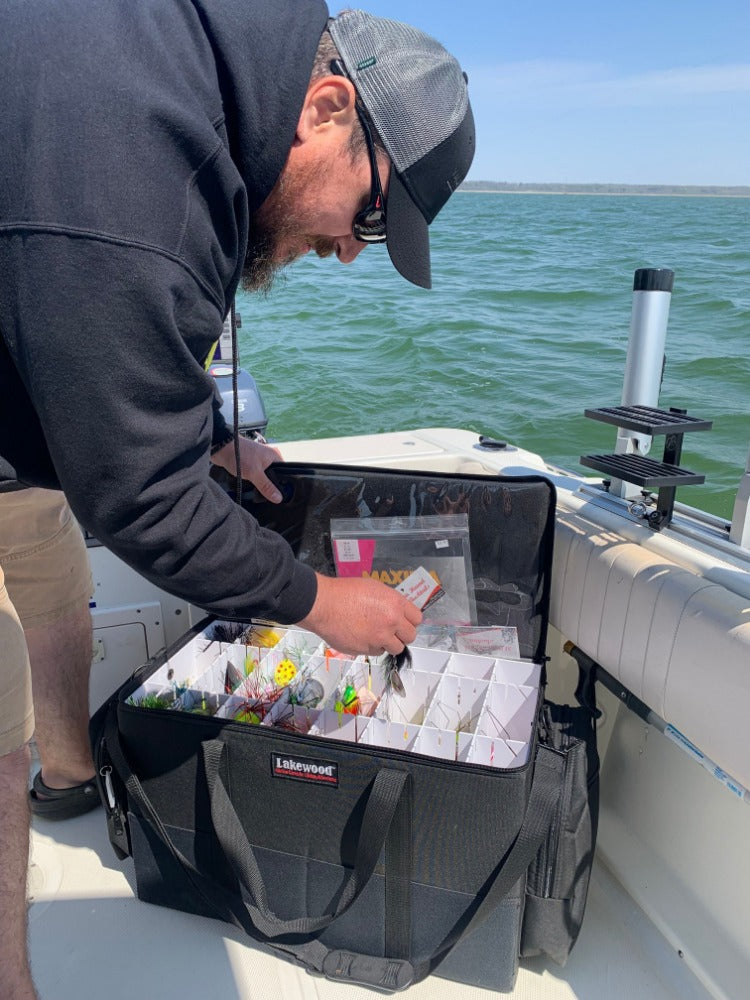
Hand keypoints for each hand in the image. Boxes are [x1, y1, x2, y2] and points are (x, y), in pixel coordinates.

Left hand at [210, 437, 283, 502]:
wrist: (220, 448)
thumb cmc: (239, 454)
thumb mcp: (254, 474)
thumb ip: (266, 486)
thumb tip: (278, 498)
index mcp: (274, 457)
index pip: (285, 473)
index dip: (282, 485)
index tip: (279, 496)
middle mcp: (268, 458)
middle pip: (274, 477)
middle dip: (269, 486)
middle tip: (265, 495)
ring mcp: (259, 461)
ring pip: (263, 478)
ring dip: (259, 484)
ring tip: (256, 490)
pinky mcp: (250, 465)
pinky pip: (255, 476)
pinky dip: (253, 481)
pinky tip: (250, 485)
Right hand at [298, 574, 421, 656]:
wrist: (323, 605)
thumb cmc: (344, 592)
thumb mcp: (374, 588)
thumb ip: (390, 601)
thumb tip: (398, 611)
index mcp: (395, 604)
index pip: (417, 619)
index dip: (410, 620)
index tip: (405, 622)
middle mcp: (390, 623)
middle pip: (410, 637)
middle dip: (402, 634)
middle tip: (392, 630)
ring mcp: (379, 638)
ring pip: (394, 648)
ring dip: (388, 643)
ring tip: (376, 634)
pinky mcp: (366, 650)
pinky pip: (376, 652)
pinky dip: (372, 647)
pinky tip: (362, 636)